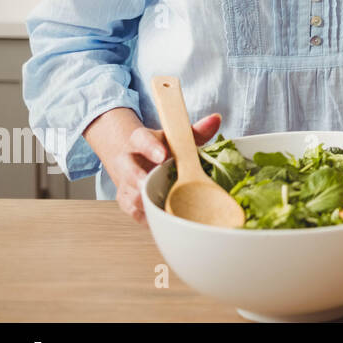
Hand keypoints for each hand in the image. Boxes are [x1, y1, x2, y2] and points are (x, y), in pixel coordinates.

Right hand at [84, 106, 222, 223]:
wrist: (135, 158)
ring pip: (131, 198)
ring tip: (168, 210)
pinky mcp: (128, 204)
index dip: (150, 148)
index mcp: (139, 142)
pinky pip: (137, 215)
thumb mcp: (175, 136)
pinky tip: (168, 222)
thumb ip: (195, 131)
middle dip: (141, 180)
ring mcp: (125, 186)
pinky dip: (151, 220)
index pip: (141, 140)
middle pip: (130, 173)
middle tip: (154, 187)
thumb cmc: (161, 147)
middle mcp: (127, 164)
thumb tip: (216, 119)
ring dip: (147, 204)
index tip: (162, 155)